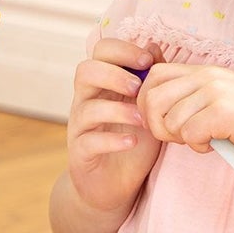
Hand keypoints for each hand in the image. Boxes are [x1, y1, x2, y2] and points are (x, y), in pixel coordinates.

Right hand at [66, 38, 162, 214]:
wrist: (115, 186)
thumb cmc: (134, 142)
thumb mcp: (149, 109)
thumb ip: (151, 79)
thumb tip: (153, 46)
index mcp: (102, 85)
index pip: (101, 52)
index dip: (122, 50)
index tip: (148, 60)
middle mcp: (86, 101)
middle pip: (85, 71)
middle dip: (114, 74)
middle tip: (139, 86)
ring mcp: (80, 127)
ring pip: (86, 107)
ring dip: (117, 110)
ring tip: (142, 120)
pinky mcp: (81, 153)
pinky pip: (89, 141)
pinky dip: (112, 140)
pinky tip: (133, 142)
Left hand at [136, 63, 233, 167]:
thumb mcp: (223, 100)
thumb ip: (194, 99)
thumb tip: (155, 110)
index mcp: (204, 71)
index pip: (154, 76)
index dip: (148, 102)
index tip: (165, 122)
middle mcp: (207, 76)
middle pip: (151, 97)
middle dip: (156, 124)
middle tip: (180, 137)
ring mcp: (214, 92)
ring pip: (168, 119)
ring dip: (181, 138)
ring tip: (205, 140)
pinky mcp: (223, 112)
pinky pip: (188, 134)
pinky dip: (199, 146)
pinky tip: (217, 145)